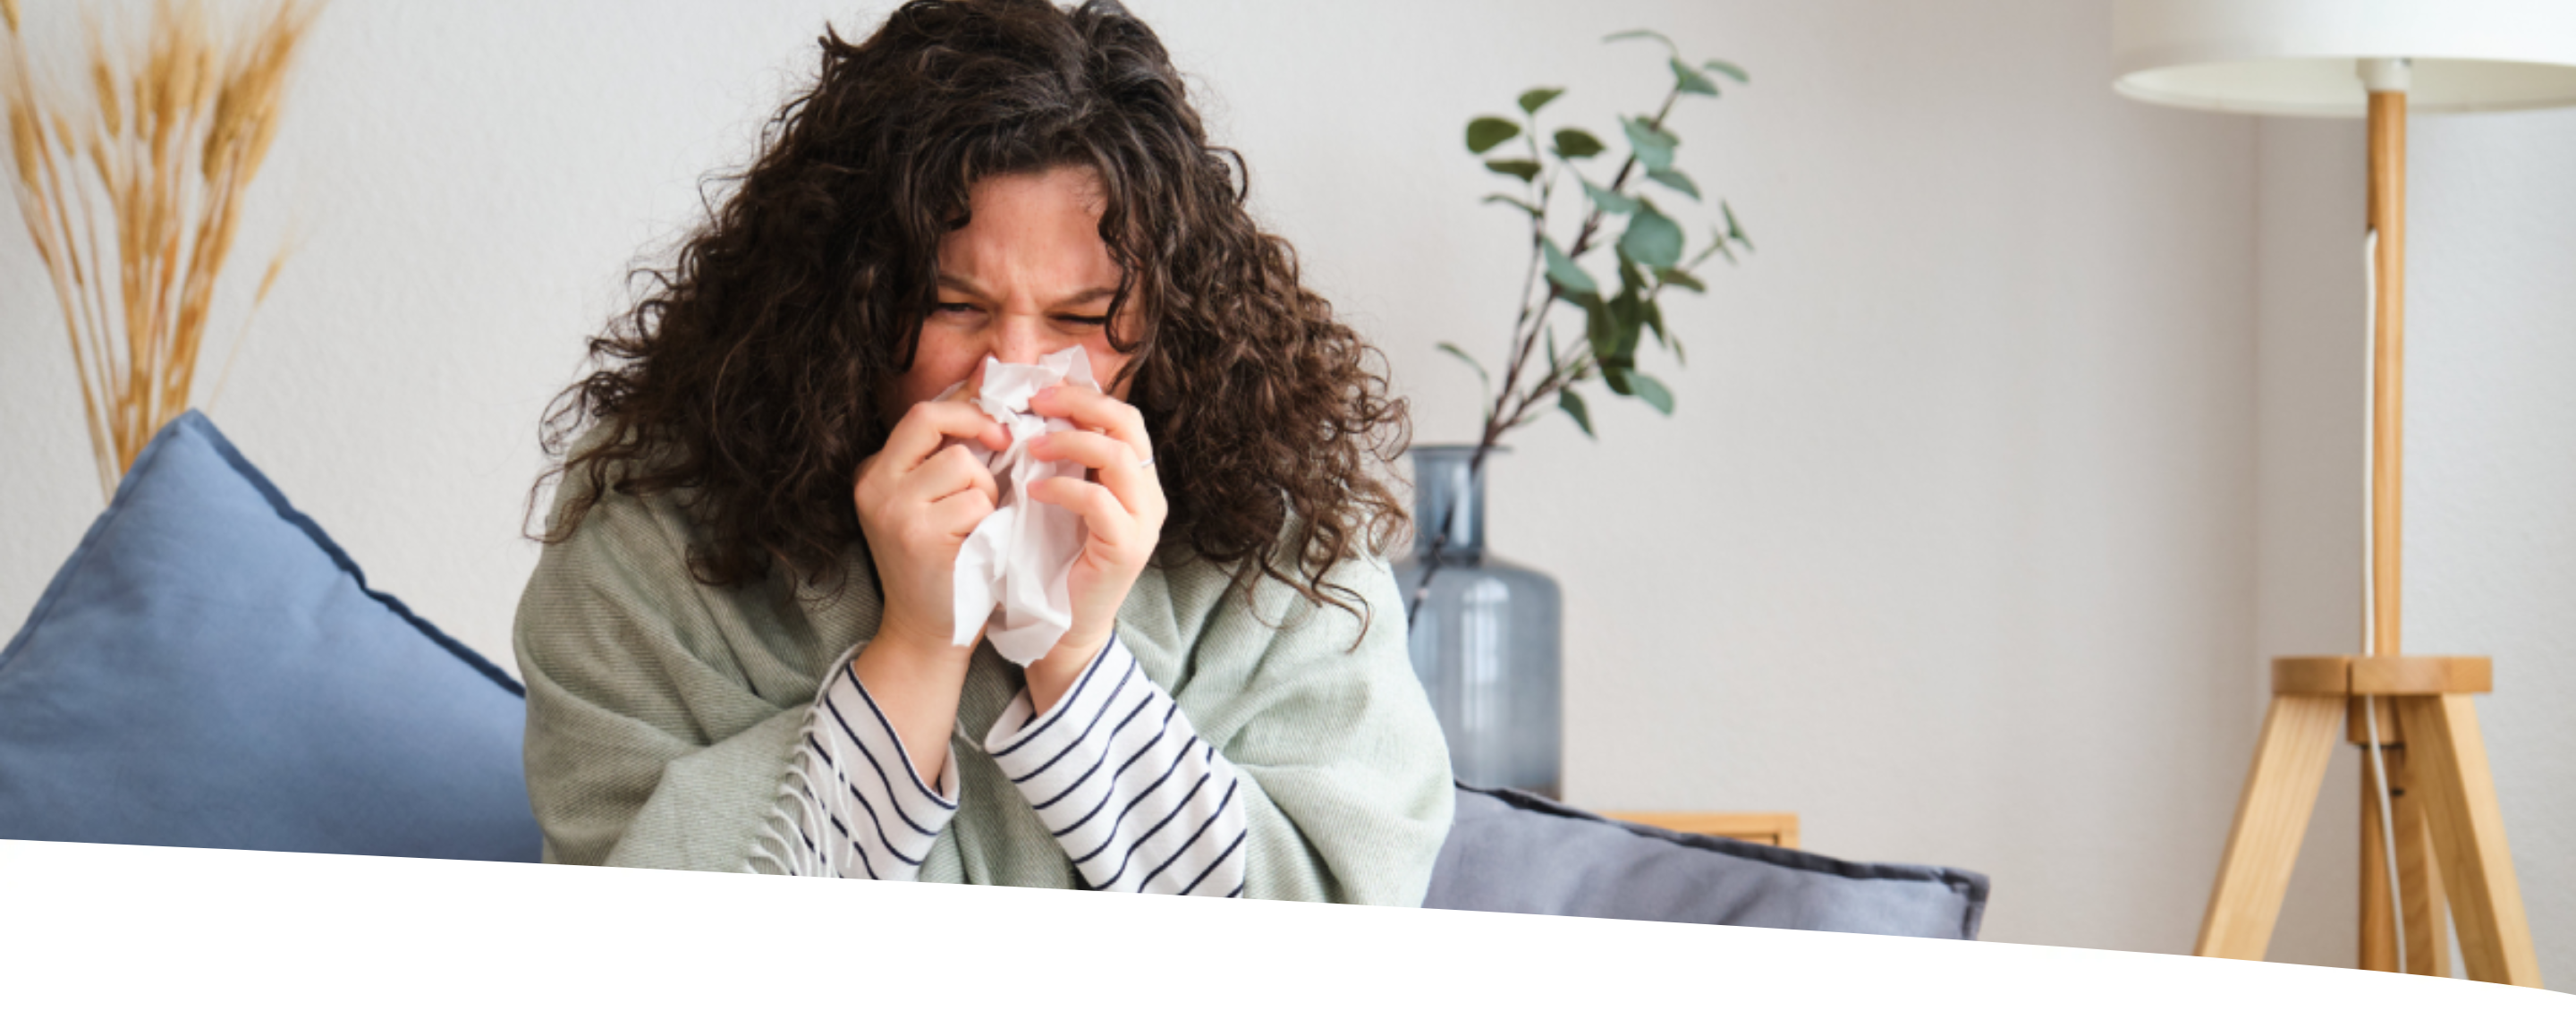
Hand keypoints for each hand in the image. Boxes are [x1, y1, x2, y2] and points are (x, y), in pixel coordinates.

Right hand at [852, 399, 1010, 658]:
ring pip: (963, 466)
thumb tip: (986, 378)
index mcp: (874, 471)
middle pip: (934, 425)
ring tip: (978, 524)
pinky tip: (977, 545)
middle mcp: (874, 486)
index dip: (968, 412)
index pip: (922, 414)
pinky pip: (976, 503)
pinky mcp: (918, 537)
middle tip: (1002, 455)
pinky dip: (989, 522)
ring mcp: (893, 511)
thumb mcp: (932, 500)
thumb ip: (951, 448)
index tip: (998, 432)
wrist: (926, 633)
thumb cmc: (943, 563)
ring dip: (987, 491)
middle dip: (978, 434)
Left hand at [1021, 382, 1166, 711]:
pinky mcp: (1127, 548)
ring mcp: (1143, 521)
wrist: (1063, 627)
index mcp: (1137, 478)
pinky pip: (1098, 501)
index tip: (1040, 391)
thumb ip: (1061, 461)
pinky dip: (1062, 489)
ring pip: (1117, 456)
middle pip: (1127, 423)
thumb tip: (1030, 411)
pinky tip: (1032, 492)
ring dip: (1068, 442)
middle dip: (1079, 404)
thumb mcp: (1060, 500)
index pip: (1123, 416)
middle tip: (1035, 403)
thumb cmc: (1054, 561)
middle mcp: (1149, 494)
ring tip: (1030, 448)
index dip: (1084, 395)